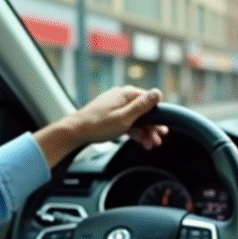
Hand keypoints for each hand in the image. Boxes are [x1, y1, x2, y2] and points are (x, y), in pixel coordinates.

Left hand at [34, 86, 168, 167]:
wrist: (75, 132)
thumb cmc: (98, 125)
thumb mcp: (125, 117)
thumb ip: (143, 106)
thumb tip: (158, 93)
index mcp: (125, 94)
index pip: (149, 101)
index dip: (158, 116)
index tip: (162, 130)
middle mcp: (121, 97)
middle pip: (143, 111)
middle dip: (151, 127)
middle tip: (157, 141)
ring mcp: (115, 107)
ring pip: (136, 119)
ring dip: (144, 132)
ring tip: (149, 145)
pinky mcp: (111, 115)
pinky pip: (127, 122)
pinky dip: (134, 132)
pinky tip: (139, 141)